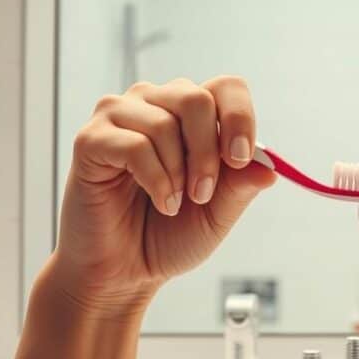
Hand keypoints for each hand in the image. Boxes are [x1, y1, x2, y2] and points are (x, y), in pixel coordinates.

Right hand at [49, 76, 275, 317]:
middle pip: (196, 99)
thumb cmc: (170, 236)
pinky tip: (161, 202)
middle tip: (203, 193)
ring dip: (179, 173)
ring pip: (165, 123)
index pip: (226, 88)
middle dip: (209, 152)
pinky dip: (156, 180)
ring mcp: (119, 117)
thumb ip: (241, 186)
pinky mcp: (90, 139)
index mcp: (191, 114)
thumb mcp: (218, 213)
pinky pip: (134, 145)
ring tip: (175, 204)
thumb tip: (268, 167)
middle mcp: (156, 104)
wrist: (125, 271)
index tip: (240, 159)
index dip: (239, 118)